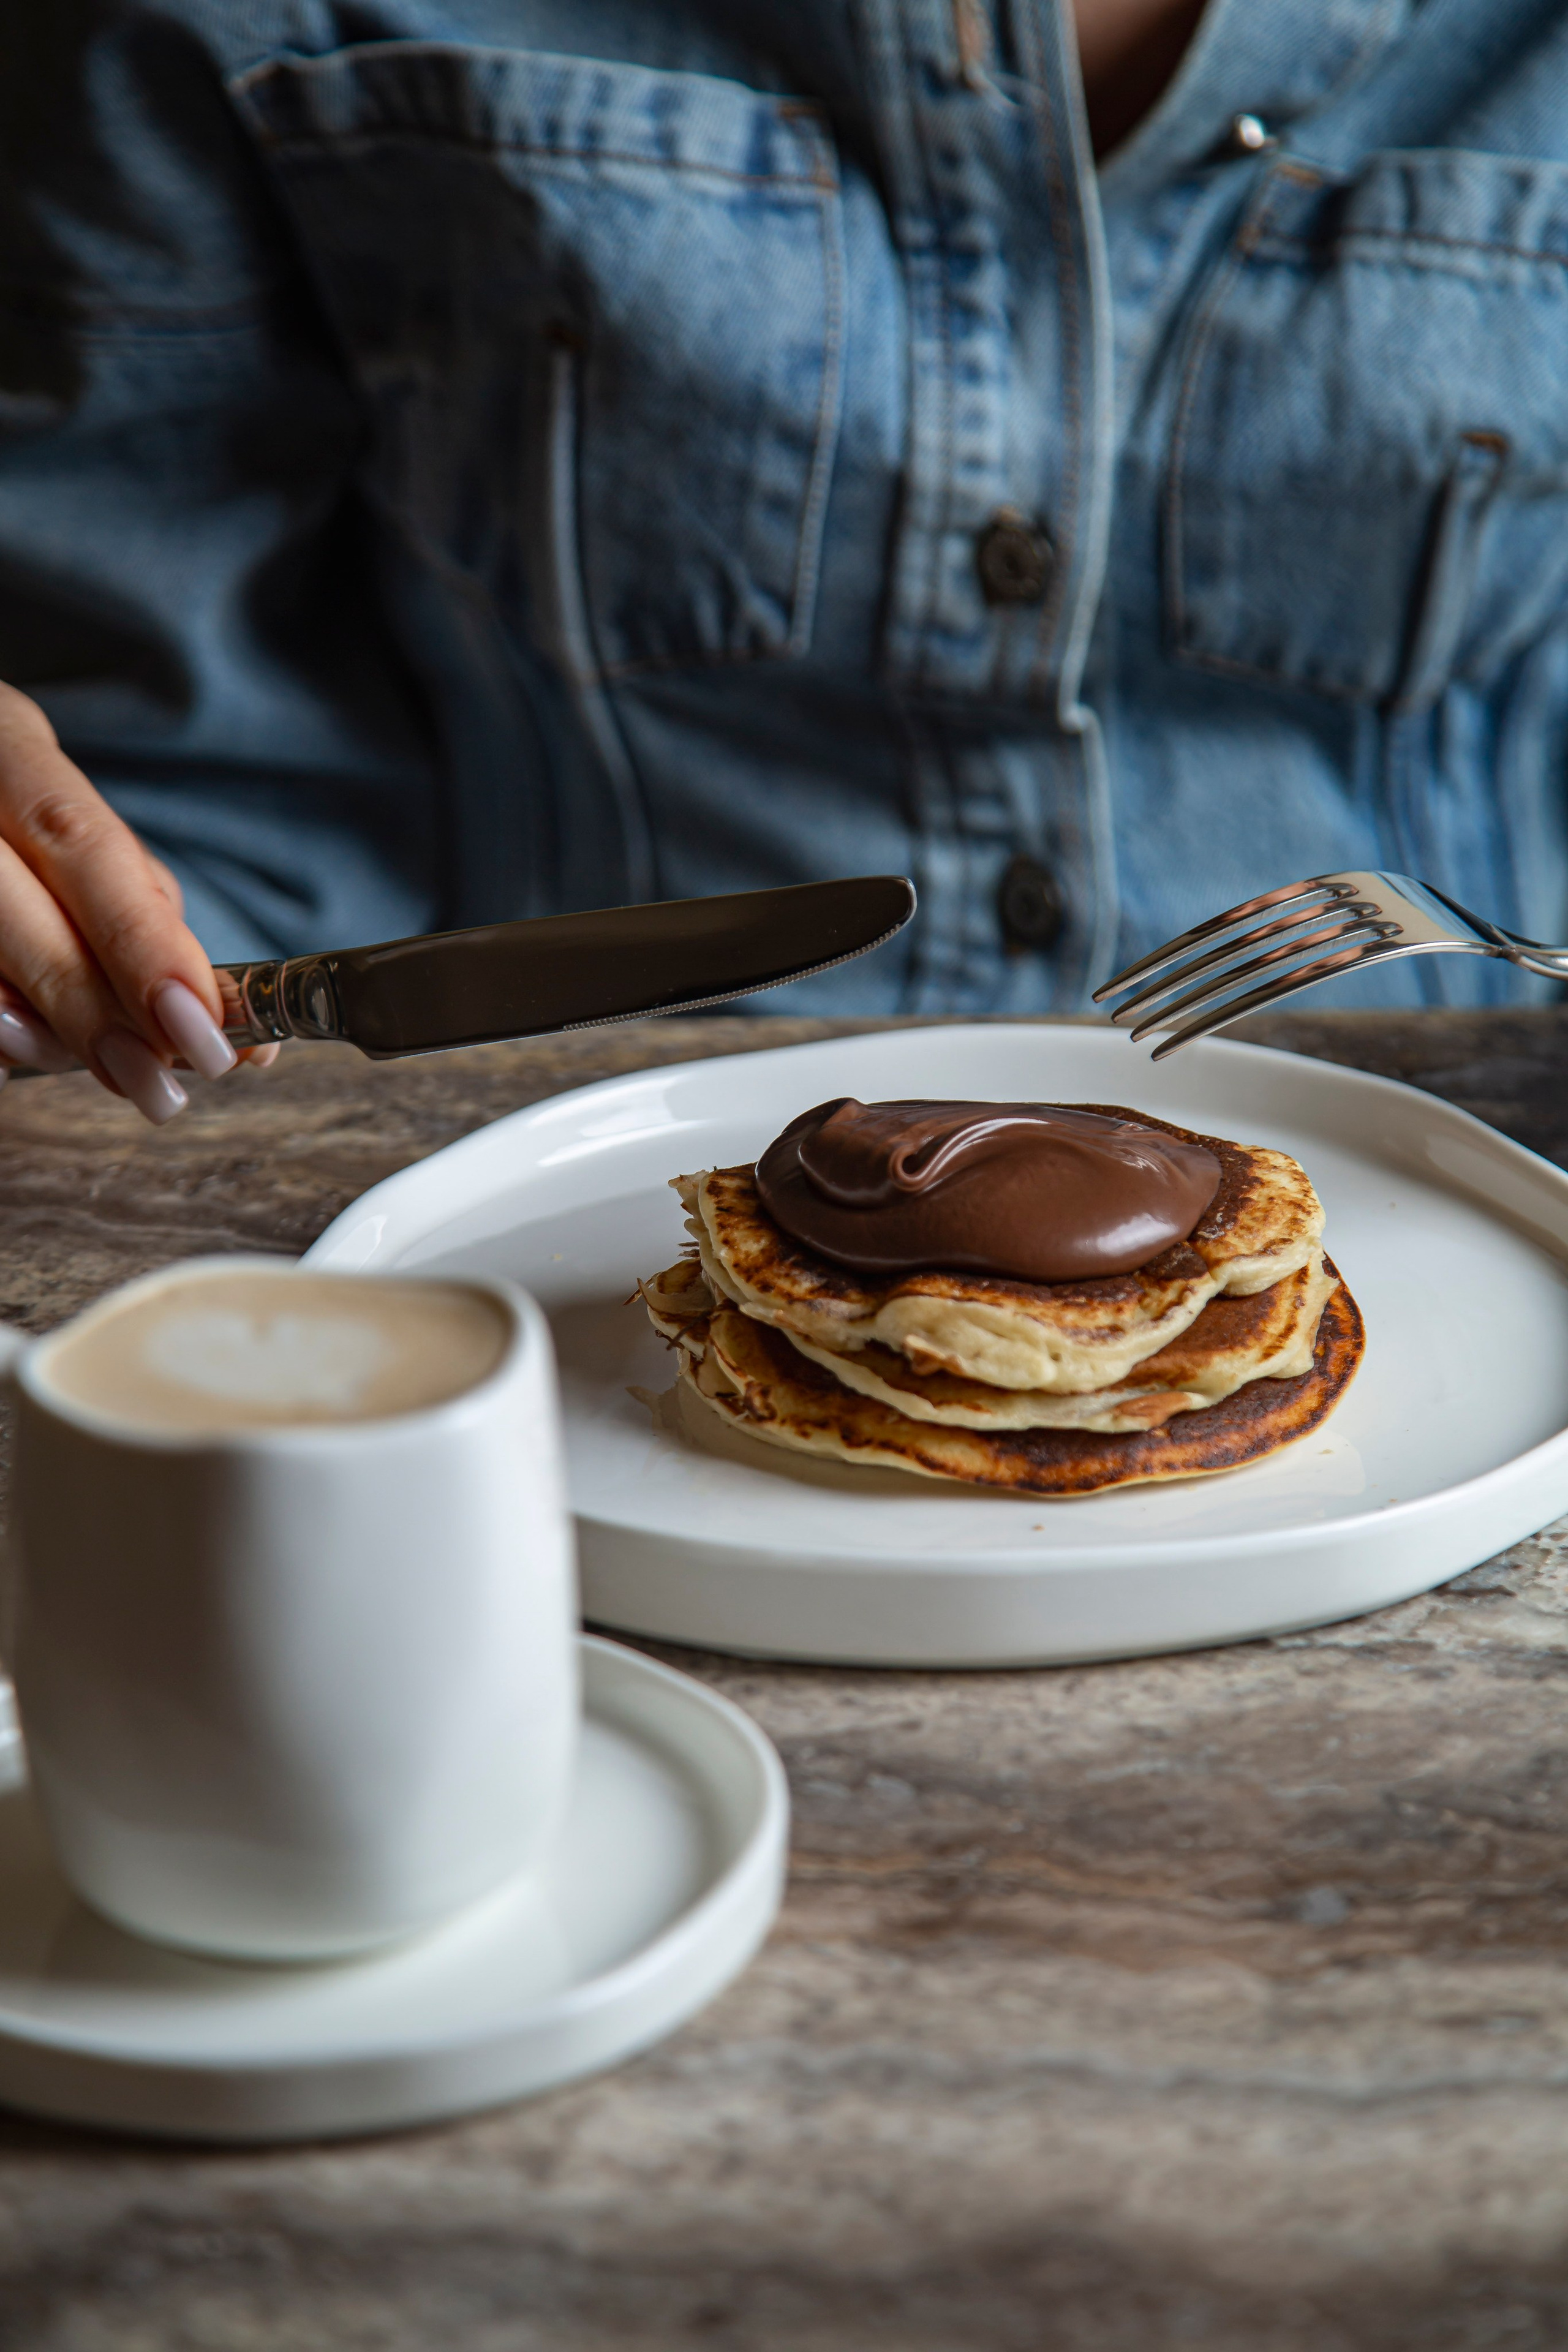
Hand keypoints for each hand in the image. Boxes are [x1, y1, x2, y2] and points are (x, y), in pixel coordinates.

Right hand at [0, 684, 276, 1122]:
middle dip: (91, 1008)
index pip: (83, 843)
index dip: (141, 943)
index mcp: (8, 745)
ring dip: (28, 1029)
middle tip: (157, 1086)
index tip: (202, 1027)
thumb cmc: (9, 820)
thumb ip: (140, 908)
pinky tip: (11, 1061)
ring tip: (102, 1075)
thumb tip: (224, 1015)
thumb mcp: (68, 827)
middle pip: (13, 901)